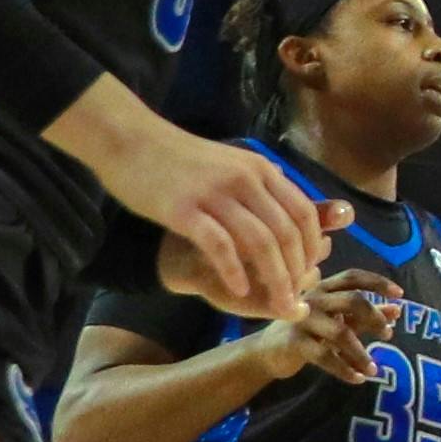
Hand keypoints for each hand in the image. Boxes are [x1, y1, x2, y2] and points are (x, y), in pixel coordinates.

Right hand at [83, 104, 335, 321]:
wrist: (128, 138)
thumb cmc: (179, 157)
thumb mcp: (232, 164)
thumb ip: (261, 185)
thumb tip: (292, 209)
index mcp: (260, 170)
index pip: (303, 212)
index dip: (311, 246)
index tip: (309, 271)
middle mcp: (245, 180)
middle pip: (286, 232)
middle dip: (297, 270)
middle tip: (295, 298)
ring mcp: (215, 194)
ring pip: (260, 242)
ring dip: (275, 277)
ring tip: (277, 303)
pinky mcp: (183, 209)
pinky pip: (220, 245)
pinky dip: (235, 271)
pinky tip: (240, 290)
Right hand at [241, 272, 402, 387]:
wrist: (268, 352)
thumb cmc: (308, 332)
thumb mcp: (338, 320)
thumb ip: (365, 315)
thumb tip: (397, 311)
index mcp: (325, 288)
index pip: (353, 277)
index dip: (377, 282)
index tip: (399, 294)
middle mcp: (314, 299)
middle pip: (352, 300)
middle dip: (374, 317)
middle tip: (387, 335)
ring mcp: (303, 320)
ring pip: (341, 332)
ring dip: (361, 353)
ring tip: (373, 369)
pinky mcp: (295, 342)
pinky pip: (326, 356)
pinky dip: (345, 369)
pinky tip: (358, 378)